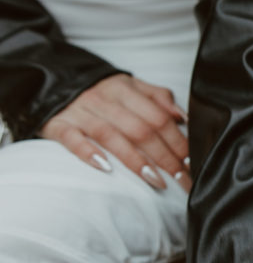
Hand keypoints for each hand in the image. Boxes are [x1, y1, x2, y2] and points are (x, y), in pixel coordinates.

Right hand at [39, 73, 189, 190]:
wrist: (52, 82)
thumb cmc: (100, 91)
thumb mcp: (129, 86)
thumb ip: (157, 97)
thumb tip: (182, 116)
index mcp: (124, 89)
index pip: (157, 117)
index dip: (177, 140)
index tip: (190, 162)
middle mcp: (103, 100)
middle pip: (140, 129)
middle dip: (164, 156)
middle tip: (181, 178)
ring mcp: (80, 113)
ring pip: (111, 136)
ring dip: (135, 160)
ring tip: (155, 180)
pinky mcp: (58, 126)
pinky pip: (73, 140)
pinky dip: (88, 153)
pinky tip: (105, 168)